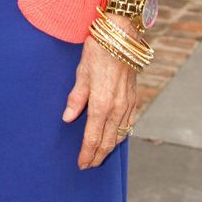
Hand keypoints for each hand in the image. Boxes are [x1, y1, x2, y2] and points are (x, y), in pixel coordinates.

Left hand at [62, 33, 137, 168]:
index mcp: (101, 104)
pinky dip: (120, 135)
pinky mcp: (134, 99)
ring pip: (119, 135)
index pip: (93, 137)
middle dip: (98, 156)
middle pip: (107, 141)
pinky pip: (128, 124)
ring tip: (100, 156)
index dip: (87, 153)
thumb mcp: (82, 72)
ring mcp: (128, 105)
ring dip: (109, 148)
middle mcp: (117, 108)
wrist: (122, 36)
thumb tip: (67, 118)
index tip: (81, 164)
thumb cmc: (99, 51)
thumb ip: (76, 98)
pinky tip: (114, 137)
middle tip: (89, 166)